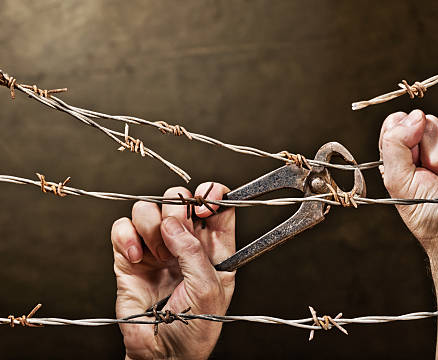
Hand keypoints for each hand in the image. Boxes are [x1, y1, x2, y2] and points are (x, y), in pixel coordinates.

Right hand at [111, 183, 234, 359]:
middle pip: (178, 197)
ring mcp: (157, 246)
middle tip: (175, 235)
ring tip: (157, 257)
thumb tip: (173, 223)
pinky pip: (121, 227)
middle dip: (176, 209)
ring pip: (147, 207)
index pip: (216, 202)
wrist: (162, 355)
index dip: (211, 194)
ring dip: (150, 228)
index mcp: (215, 245)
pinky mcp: (129, 256)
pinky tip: (136, 258)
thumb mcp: (208, 290)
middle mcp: (186, 240)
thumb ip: (195, 253)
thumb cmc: (195, 327)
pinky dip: (125, 238)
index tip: (203, 204)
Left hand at [379, 110, 437, 358]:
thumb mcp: (397, 180)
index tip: (412, 161)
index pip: (399, 121)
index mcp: (405, 152)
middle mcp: (431, 145)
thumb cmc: (428, 213)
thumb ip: (394, 144)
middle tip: (437, 179)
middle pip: (429, 122)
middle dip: (433, 155)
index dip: (405, 135)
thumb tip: (416, 115)